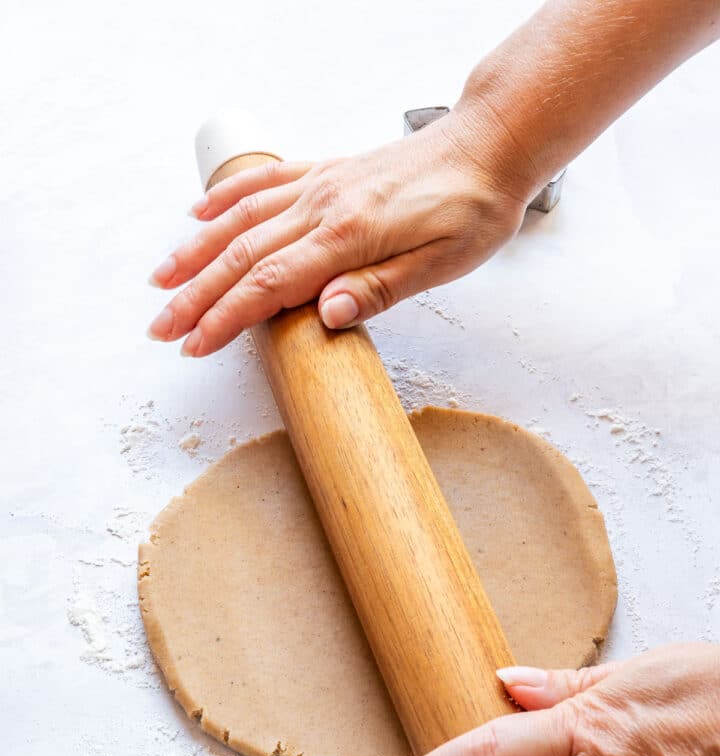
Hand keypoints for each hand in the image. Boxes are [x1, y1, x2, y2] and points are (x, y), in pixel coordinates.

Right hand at [147, 109, 531, 356]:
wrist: (491, 146)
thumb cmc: (474, 208)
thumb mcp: (443, 263)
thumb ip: (382, 287)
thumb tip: (328, 314)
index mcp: (349, 235)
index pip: (271, 283)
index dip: (227, 317)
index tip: (194, 344)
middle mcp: (324, 206)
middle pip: (243, 255)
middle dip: (195, 295)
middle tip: (160, 327)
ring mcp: (322, 185)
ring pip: (242, 219)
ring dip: (196, 251)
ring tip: (161, 279)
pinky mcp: (328, 172)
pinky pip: (265, 182)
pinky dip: (227, 199)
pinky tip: (199, 212)